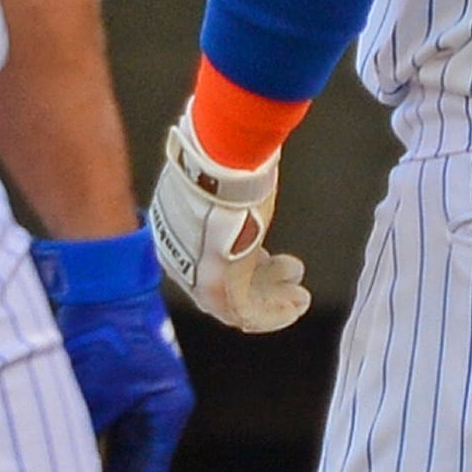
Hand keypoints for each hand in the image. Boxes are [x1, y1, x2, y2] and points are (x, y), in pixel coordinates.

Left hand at [29, 226, 195, 471]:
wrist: (103, 274)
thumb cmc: (105, 332)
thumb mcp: (92, 395)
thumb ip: (87, 437)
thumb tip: (71, 461)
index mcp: (168, 410)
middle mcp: (164, 401)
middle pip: (135, 457)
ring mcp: (147, 385)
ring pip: (121, 436)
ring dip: (98, 451)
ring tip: (72, 467)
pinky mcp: (127, 372)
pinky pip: (112, 414)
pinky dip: (94, 429)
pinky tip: (72, 439)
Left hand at [148, 103, 309, 332]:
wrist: (216, 165)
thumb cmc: (219, 158)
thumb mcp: (219, 173)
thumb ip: (226, 185)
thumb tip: (241, 172)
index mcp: (174, 227)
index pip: (205, 255)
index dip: (239, 257)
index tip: (264, 256)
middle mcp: (180, 258)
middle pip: (222, 278)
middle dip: (259, 278)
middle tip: (287, 274)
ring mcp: (197, 276)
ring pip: (238, 298)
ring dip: (271, 297)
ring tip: (298, 294)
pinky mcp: (219, 290)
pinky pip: (248, 313)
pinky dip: (275, 312)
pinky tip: (297, 306)